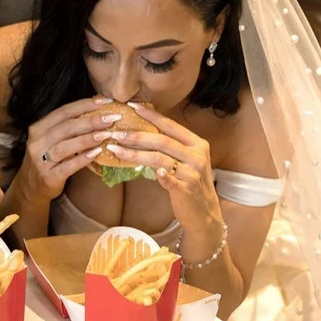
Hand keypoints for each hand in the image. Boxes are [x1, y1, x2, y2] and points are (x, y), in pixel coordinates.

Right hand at [16, 97, 120, 203]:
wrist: (31, 187)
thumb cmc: (46, 159)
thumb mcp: (50, 140)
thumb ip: (67, 128)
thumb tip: (96, 111)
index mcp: (38, 129)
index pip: (63, 112)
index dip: (84, 105)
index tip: (105, 101)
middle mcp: (37, 143)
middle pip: (66, 127)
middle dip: (91, 121)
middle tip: (111, 118)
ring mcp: (41, 160)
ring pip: (66, 146)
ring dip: (88, 138)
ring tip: (106, 134)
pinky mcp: (49, 177)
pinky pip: (68, 166)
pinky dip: (83, 158)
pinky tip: (97, 152)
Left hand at [105, 103, 221, 231]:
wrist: (204, 213)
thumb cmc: (190, 182)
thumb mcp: (186, 160)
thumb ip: (171, 145)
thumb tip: (142, 129)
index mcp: (197, 144)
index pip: (170, 125)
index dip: (151, 115)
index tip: (132, 107)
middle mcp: (197, 156)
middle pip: (162, 141)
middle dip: (136, 135)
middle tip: (116, 133)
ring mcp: (192, 173)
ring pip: (159, 158)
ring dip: (134, 153)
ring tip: (116, 149)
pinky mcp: (186, 190)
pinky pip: (167, 180)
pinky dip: (156, 174)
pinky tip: (137, 169)